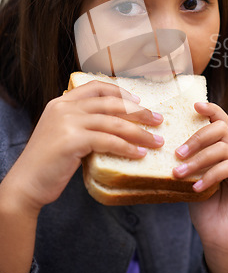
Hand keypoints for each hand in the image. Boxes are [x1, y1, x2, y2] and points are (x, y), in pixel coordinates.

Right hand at [3, 80, 163, 213]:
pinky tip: (139, 154)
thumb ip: (82, 123)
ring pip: (114, 123)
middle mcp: (65, 107)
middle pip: (111, 104)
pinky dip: (127, 147)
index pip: (96, 87)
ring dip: (140, 132)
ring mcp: (68, 122)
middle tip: (157, 120)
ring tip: (156, 141)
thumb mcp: (62, 133)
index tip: (138, 102)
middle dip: (139, 112)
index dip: (121, 93)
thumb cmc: (47, 163)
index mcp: (62, 102)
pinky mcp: (72, 140)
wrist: (25, 184)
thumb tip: (116, 124)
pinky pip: (109, 141)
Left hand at [173, 102, 227, 272]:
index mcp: (224, 151)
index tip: (194, 105)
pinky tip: (196, 188)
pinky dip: (210, 175)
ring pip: (224, 148)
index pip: (221, 122)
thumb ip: (188, 163)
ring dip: (198, 159)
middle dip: (197, 137)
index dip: (210, 110)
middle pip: (222, 129)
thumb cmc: (206, 211)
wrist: (222, 242)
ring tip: (180, 173)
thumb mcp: (192, 181)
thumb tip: (166, 147)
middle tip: (178, 153)